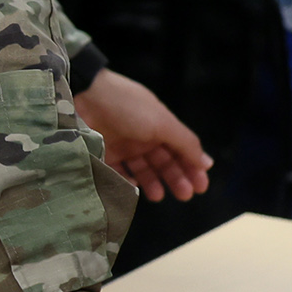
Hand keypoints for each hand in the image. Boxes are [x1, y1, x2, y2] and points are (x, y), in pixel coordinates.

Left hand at [76, 69, 210, 202]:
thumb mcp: (162, 122)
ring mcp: (122, 146)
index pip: (181, 150)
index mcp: (160, 125)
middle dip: (176, 178)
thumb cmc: (127, 106)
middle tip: (184, 196)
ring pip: (143, 169)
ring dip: (153, 183)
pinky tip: (135, 187)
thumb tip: (207, 162)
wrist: (84, 96)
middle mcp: (143, 136)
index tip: (200, 187)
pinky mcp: (103, 155)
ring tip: (158, 195)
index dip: (192, 168)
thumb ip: (185, 143)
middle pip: (164, 162)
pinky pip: (118, 173)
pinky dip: (127, 182)